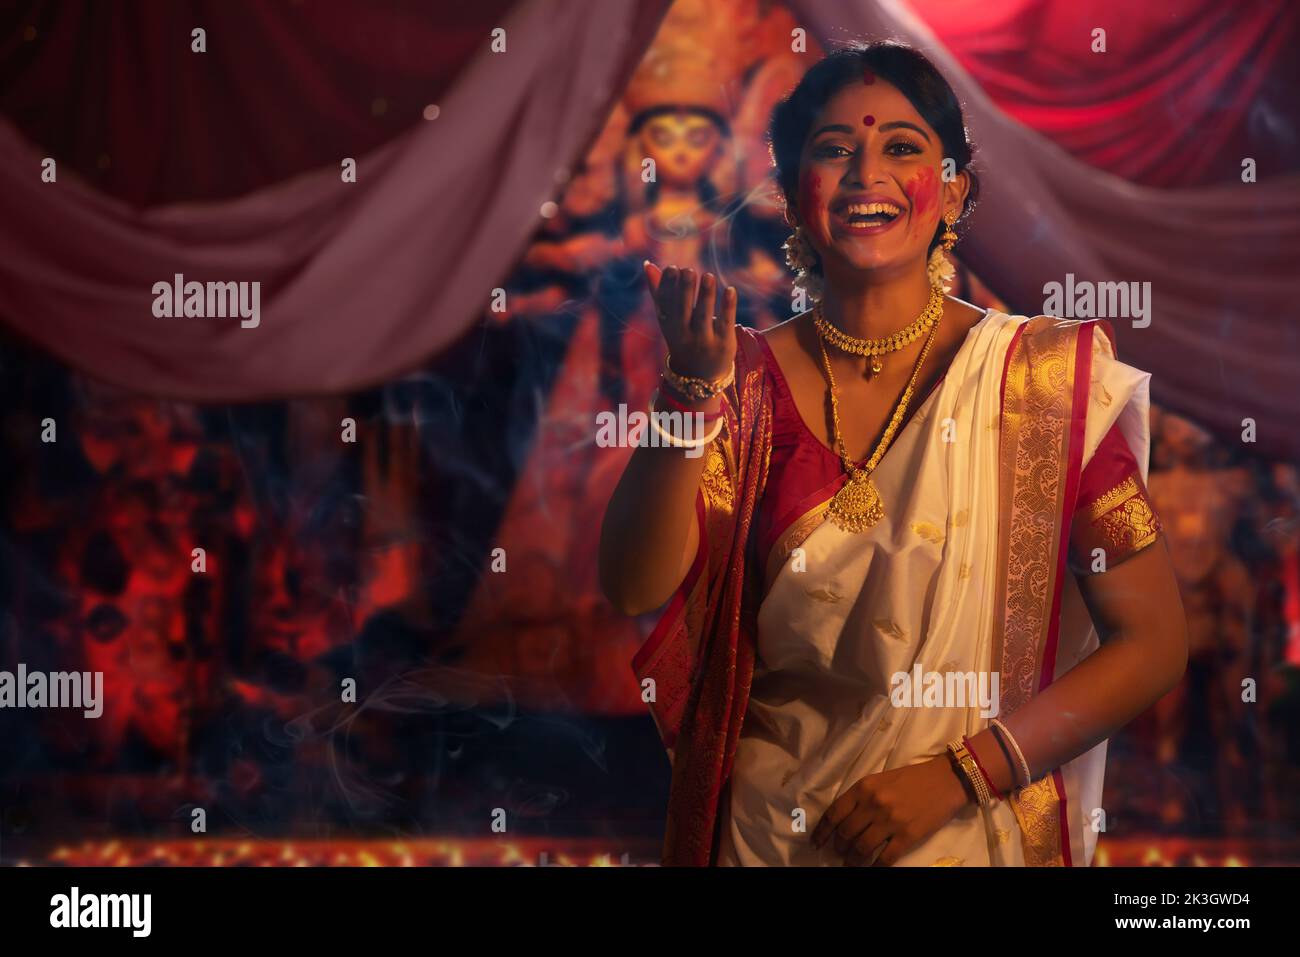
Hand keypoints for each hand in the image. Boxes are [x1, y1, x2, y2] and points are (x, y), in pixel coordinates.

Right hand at [644, 261, 737, 380]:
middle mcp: (684, 335)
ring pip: (704, 316)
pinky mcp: (724, 344)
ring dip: (706, 295)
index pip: (665, 304)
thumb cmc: (683, 339)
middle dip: (685, 290)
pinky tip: (730, 289)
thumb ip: (659, 291)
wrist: (699, 378)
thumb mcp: (669, 319)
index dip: (668, 286)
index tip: (673, 268)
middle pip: (683, 311)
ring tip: (708, 276)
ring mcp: (704, 341)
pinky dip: (727, 306)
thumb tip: (648, 264)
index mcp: (669, 326)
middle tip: (688, 270)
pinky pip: (726, 323)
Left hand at [811, 756, 969, 865]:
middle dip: (839, 846)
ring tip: (851, 863)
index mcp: (864, 787)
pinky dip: (875, 867)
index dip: (822, 831)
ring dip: (853, 859)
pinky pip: (885, 858)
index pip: (834, 813)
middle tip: (838, 852)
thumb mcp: (880, 779)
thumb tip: (843, 819)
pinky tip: (871, 869)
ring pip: (861, 848)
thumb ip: (861, 796)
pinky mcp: (908, 836)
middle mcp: (873, 804)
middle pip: (846, 833)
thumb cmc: (911, 778)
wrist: (945, 780)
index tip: (816, 842)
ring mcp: (891, 821)